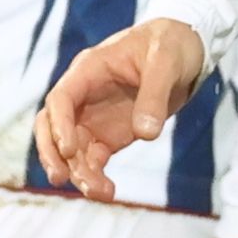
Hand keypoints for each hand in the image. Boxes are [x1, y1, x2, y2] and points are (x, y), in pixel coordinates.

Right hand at [34, 17, 208, 202]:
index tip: (70, 149)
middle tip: (61, 177)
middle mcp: (84, 95)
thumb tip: (145, 134)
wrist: (187, 49)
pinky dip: (95, 176)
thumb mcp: (166, 62)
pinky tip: (107, 191)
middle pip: (51, 125)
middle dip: (52, 152)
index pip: (60, 99)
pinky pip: (93, 159)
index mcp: (88, 70)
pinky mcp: (108, 135)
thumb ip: (154, 96)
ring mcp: (94, 117)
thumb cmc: (171, 45)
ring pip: (70, 149)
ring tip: (100, 192)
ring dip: (78, 171)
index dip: (59, 124)